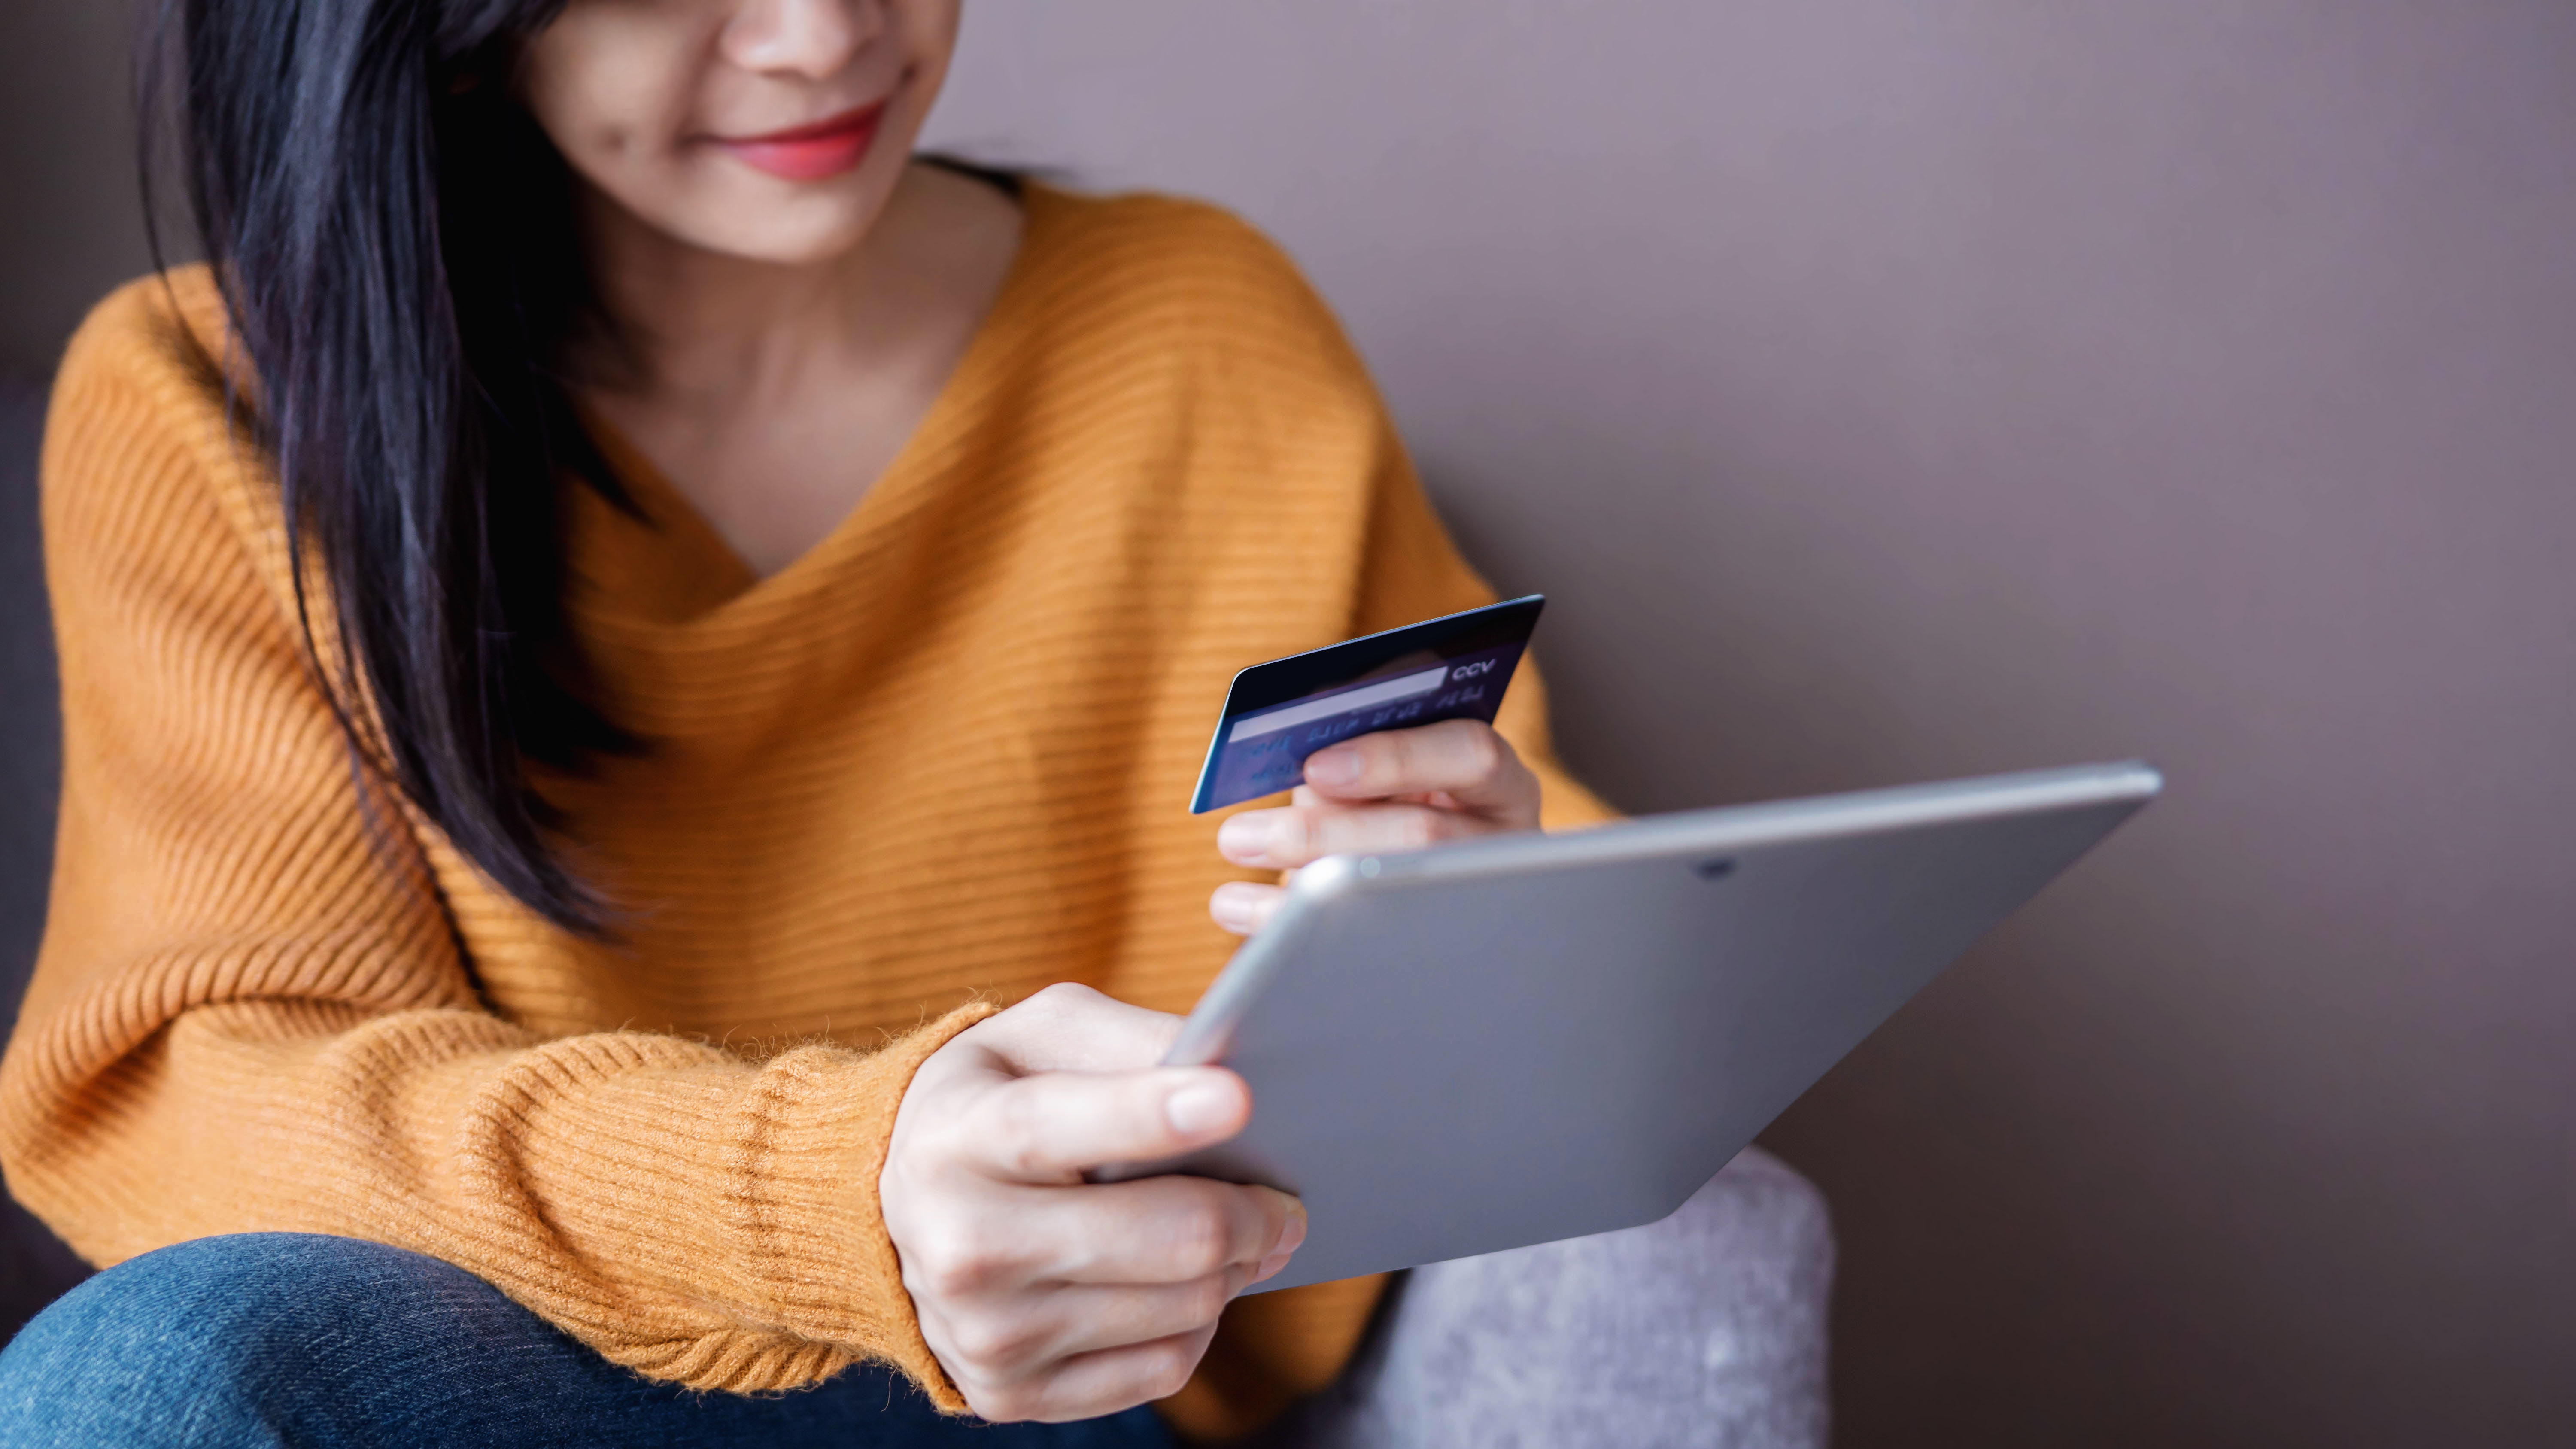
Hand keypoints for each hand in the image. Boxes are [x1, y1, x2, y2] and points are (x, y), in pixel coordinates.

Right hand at [879, 984, 1304, 1421]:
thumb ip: (1127, 1042)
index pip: (1053, 1128)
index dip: (1152, 1115)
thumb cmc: (994, 1100)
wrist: (894, 1209)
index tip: (1236, 1098)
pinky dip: (1198, 1325)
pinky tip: (1185, 1285)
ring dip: (1237, 1269)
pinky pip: (1160, 1370)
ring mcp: (984, 1331)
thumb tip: (1228, 1070)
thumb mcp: (1038, 1036)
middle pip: (1162, 1238)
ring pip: (1181, 1309)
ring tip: (1243, 1234)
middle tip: (1284, 1197)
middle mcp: (960, 1242)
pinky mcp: (1009, 1392)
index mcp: (957, 1135)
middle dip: (1253, 1214)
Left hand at [1207, 718, 1541, 934]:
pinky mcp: (1437, 954)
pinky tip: (1240, 913)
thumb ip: (1349, 759)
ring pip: (1393, 902)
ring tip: (1229, 886)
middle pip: (1423, 838)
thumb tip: (1289, 760)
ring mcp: (1476, 905)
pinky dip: (1288, 928)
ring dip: (1294, 895)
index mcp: (1496, 780)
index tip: (1315, 767)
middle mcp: (1501, 843)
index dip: (1393, 758)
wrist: (1409, 882)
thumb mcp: (1379, 775)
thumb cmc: (1387, 806)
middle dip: (1322, 835)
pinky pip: (1363, 951)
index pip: (1470, 754)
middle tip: (1241, 836)